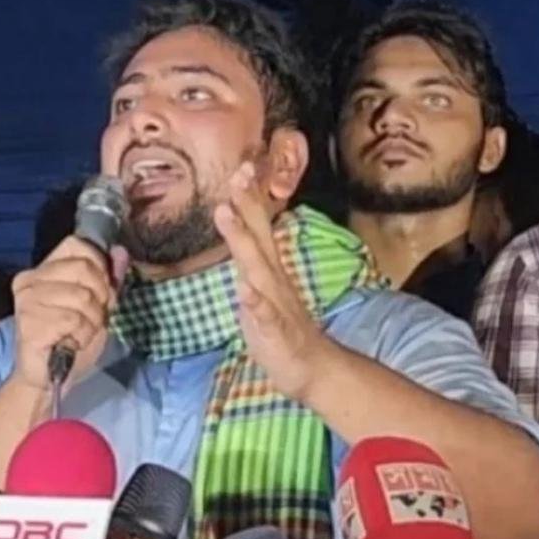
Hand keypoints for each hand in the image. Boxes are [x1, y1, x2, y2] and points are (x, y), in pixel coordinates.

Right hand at [9, 235, 127, 391]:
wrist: (48, 379)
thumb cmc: (71, 340)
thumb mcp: (98, 307)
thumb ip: (108, 279)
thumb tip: (120, 251)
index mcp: (43, 270)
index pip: (76, 245)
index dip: (99, 265)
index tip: (101, 289)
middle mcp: (30, 280)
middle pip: (83, 268)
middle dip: (101, 296)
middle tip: (93, 317)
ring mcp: (27, 300)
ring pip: (82, 296)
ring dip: (92, 320)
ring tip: (80, 333)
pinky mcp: (29, 322)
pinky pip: (73, 320)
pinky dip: (82, 335)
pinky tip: (71, 343)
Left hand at [213, 161, 328, 401]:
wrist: (313, 371)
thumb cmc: (281, 330)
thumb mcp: (259, 291)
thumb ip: (251, 264)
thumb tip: (239, 237)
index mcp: (267, 271)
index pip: (258, 229)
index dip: (249, 200)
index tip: (241, 167)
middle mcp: (273, 281)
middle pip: (258, 237)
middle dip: (247, 205)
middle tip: (238, 173)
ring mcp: (276, 305)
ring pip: (257, 269)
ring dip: (241, 240)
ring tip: (226, 213)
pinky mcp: (275, 332)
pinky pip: (264, 315)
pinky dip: (255, 302)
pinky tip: (244, 289)